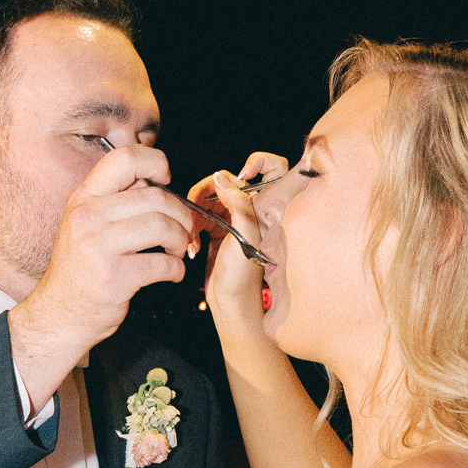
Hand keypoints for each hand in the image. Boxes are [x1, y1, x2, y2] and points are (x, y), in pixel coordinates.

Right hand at [9, 146, 198, 410]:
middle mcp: (88, 217)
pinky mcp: (115, 278)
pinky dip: (176, 269)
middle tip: (184, 229)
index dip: (156, 163)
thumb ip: (115, 200)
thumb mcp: (86, 224)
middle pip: (155, 196)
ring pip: (163, 226)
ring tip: (177, 251)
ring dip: (180, 240)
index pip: (125, 157)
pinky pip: (163, 263)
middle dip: (181, 214)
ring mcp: (99, 247)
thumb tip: (155, 181)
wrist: (59, 315)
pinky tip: (172, 274)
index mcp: (83, 198)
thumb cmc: (80, 270)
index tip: (166, 181)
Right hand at [188, 152, 287, 344]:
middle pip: (230, 181)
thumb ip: (238, 203)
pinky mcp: (218, 231)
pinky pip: (202, 215)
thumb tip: (221, 177)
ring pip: (213, 197)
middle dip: (210, 191)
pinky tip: (192, 244)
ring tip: (192, 232)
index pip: (275, 168)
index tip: (243, 175)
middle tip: (198, 205)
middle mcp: (253, 210)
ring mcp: (234, 220)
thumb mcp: (246, 235)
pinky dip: (193, 226)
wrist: (230, 304)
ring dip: (197, 210)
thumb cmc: (244, 275)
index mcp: (268, 206)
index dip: (259, 163)